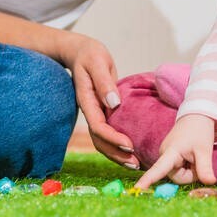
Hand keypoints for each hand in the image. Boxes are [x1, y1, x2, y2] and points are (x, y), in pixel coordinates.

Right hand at [58, 32, 137, 169]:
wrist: (81, 53)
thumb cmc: (90, 54)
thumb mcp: (97, 62)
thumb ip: (104, 82)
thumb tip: (115, 103)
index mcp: (87, 100)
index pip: (97, 126)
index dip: (112, 138)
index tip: (129, 144)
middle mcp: (90, 110)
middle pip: (99, 140)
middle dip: (116, 154)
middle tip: (135, 163)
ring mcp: (95, 113)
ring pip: (102, 141)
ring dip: (117, 154)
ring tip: (136, 163)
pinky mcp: (103, 112)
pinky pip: (108, 133)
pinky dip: (118, 145)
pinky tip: (133, 151)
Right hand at [135, 114, 215, 189]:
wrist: (197, 117)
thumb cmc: (199, 131)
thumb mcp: (204, 150)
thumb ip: (205, 168)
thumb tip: (210, 182)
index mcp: (170, 152)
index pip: (158, 169)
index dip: (148, 180)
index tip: (136, 189)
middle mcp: (164, 155)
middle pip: (176, 178)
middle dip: (190, 174)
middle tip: (199, 161)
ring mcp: (165, 156)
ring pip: (178, 175)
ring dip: (190, 171)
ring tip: (194, 156)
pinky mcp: (169, 158)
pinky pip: (178, 170)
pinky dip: (188, 167)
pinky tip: (190, 157)